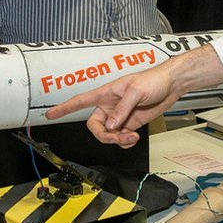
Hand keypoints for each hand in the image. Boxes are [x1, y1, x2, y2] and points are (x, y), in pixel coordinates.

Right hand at [45, 68, 181, 147]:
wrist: (171, 85)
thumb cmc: (153, 80)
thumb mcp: (135, 91)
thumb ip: (122, 110)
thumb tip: (110, 127)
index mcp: (106, 94)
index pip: (80, 101)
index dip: (64, 108)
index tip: (50, 114)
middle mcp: (109, 106)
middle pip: (95, 127)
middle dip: (105, 136)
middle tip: (119, 137)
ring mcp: (120, 116)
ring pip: (108, 135)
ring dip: (117, 140)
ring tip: (131, 137)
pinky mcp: (130, 123)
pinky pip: (120, 138)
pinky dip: (125, 142)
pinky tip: (133, 138)